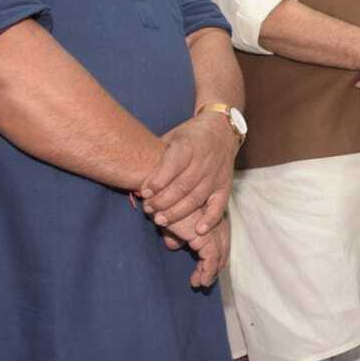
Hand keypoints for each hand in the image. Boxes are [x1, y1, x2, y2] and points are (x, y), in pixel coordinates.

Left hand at [138, 111, 237, 234]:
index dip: (158, 180)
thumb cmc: (188, 136)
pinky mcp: (225, 185)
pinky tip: (198, 230)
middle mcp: (204, 161)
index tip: (143, 192)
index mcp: (188, 146)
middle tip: (148, 209)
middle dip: (163, 200)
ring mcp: (216, 174)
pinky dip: (210, 219)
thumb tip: (134, 176)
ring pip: (197, 198)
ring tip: (160, 220)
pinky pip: (219, 205)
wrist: (221, 130)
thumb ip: (157, 157)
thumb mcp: (171, 137)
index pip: (173, 165)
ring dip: (178, 212)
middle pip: (183, 185)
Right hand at [162, 210, 230, 287]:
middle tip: (205, 279)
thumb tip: (173, 245)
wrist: (158, 197)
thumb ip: (174, 233)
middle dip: (215, 264)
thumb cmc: (162, 205)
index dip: (214, 253)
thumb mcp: (169, 222)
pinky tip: (201, 282)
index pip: (218, 237)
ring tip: (201, 283)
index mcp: (207, 214)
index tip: (206, 267)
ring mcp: (211, 228)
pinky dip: (208, 271)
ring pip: (218, 255)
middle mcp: (214, 219)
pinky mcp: (204, 236)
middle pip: (222, 247)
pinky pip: (211, 258)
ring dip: (210, 272)